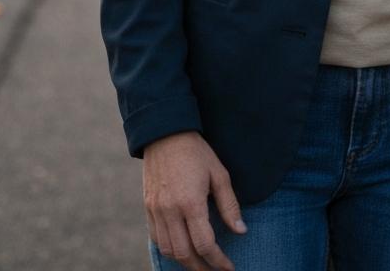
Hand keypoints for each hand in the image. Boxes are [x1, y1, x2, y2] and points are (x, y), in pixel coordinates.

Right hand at [144, 131, 246, 269]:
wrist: (164, 133)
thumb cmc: (196, 151)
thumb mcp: (219, 174)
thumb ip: (229, 205)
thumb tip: (241, 231)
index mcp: (191, 203)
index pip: (205, 245)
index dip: (219, 261)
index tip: (229, 267)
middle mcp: (170, 210)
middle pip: (185, 254)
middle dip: (202, 268)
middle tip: (215, 270)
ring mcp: (156, 210)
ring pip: (168, 250)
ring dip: (184, 262)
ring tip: (199, 264)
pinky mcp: (148, 206)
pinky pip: (156, 238)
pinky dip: (169, 249)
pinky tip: (181, 248)